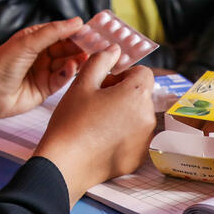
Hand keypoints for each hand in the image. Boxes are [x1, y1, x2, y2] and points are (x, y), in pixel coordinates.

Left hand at [0, 18, 86, 125]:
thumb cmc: (1, 64)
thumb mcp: (27, 43)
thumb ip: (53, 32)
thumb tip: (77, 21)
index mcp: (34, 39)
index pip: (60, 33)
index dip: (76, 31)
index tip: (93, 30)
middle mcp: (40, 55)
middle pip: (66, 48)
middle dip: (80, 46)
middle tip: (98, 45)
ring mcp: (43, 72)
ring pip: (67, 64)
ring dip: (77, 60)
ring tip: (86, 56)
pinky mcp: (45, 88)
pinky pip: (62, 80)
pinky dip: (67, 74)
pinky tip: (71, 68)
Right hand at [33, 46, 154, 207]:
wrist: (65, 163)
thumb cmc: (71, 122)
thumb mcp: (82, 84)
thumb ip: (100, 61)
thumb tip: (114, 50)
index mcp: (136, 95)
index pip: (143, 73)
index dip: (123, 74)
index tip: (105, 83)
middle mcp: (147, 117)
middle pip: (140, 95)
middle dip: (121, 94)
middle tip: (94, 102)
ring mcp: (144, 140)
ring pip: (137, 116)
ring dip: (122, 114)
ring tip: (94, 121)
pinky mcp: (138, 157)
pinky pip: (134, 137)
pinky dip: (121, 135)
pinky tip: (98, 138)